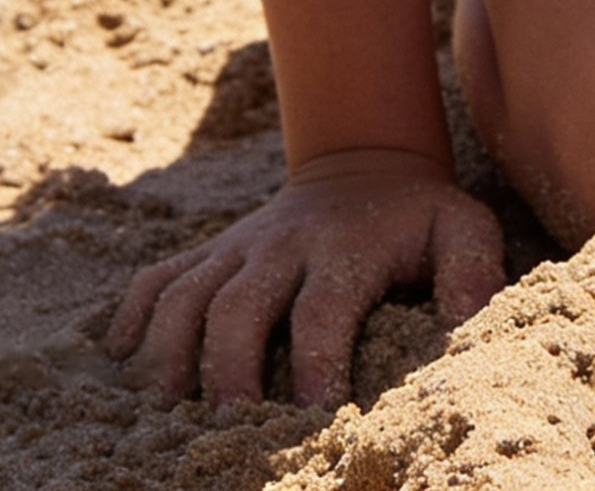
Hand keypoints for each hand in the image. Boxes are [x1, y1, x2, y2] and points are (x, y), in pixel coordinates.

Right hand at [103, 147, 503, 409]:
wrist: (363, 163)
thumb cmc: (416, 219)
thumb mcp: (462, 228)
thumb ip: (472, 270)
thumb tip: (467, 322)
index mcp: (345, 246)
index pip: (324, 307)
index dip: (318, 362)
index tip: (318, 415)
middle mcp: (281, 243)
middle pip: (237, 305)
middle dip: (228, 370)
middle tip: (229, 430)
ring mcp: (237, 246)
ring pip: (185, 295)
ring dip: (170, 354)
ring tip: (169, 416)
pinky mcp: (208, 251)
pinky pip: (155, 280)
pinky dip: (131, 319)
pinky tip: (122, 366)